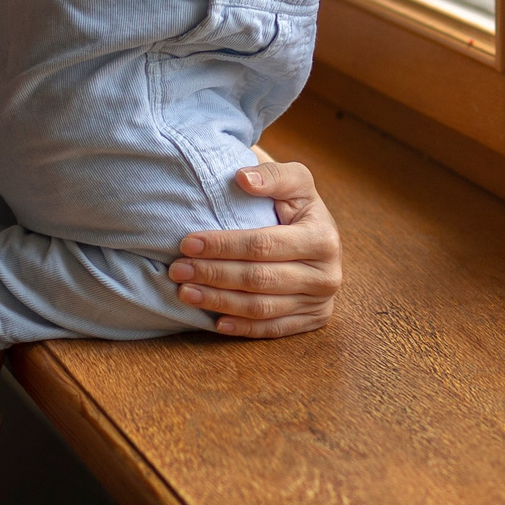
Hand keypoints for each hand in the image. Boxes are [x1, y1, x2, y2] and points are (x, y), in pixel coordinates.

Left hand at [168, 159, 343, 336]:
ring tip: (186, 293)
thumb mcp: (296, 181)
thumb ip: (273, 175)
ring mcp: (321, 301)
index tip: (188, 243)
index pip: (263, 245)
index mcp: (323, 238)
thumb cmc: (299, 205)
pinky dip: (244, 328)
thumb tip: (243, 178)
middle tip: (178, 270)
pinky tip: (216, 322)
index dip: (223, 246)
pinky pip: (274, 329)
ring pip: (262, 308)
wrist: (320, 234)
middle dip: (214, 275)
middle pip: (259, 279)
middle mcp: (327, 274)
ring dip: (220, 302)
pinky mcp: (314, 319)